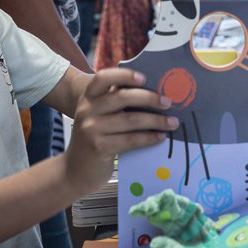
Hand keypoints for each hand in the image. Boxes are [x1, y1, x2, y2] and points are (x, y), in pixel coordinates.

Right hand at [63, 69, 176, 197]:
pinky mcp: (99, 148)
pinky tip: (160, 137)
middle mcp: (87, 110)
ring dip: (156, 120)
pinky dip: (149, 138)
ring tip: (172, 122)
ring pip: (131, 120)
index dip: (124, 75)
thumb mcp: (98, 117)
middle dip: (150, 98)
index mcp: (88, 98)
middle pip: (122, 97)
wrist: (74, 172)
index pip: (103, 78)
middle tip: (168, 102)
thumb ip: (115, 104)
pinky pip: (131, 139)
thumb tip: (153, 94)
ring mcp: (91, 129)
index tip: (144, 78)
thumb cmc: (94, 140)